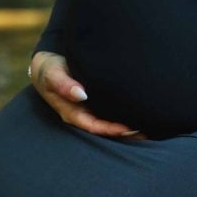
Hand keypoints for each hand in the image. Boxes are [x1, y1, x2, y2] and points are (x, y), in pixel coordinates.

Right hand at [28, 51, 148, 139]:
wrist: (47, 64)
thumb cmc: (49, 70)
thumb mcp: (52, 74)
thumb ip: (64, 84)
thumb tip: (81, 94)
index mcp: (72, 112)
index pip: (93, 126)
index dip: (110, 129)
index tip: (127, 128)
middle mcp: (83, 114)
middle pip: (105, 129)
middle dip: (124, 133)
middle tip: (146, 132)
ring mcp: (90, 109)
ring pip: (109, 122)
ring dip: (127, 126)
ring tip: (149, 127)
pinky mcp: (96, 101)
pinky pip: (111, 111)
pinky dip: (124, 114)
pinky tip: (140, 112)